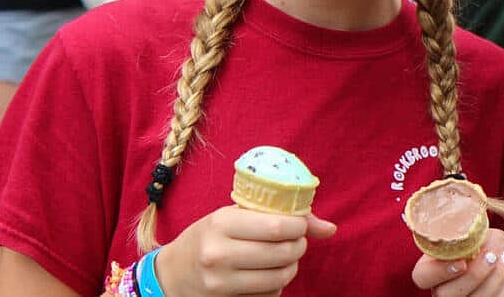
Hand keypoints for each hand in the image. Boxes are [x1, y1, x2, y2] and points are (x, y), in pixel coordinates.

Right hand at [155, 204, 336, 296]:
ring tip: (286, 257)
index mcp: (221, 223)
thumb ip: (281, 216)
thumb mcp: (235, 216)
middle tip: (297, 242)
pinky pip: (268, 296)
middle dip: (299, 247)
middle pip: (282, 253)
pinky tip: (268, 274)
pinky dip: (277, 286)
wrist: (173, 272)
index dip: (299, 226)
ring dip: (291, 267)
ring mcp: (220, 283)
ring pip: (278, 278)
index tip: (300, 224)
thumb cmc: (211, 236)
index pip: (277, 227)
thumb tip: (330, 228)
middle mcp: (218, 254)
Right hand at [412, 229, 503, 296]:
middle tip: (490, 256)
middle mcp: (443, 289)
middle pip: (445, 295)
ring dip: (493, 280)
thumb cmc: (484, 242)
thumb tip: (473, 238)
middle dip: (472, 276)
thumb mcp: (477, 232)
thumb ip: (469, 235)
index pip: (423, 276)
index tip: (462, 262)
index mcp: (432, 266)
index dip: (438, 271)